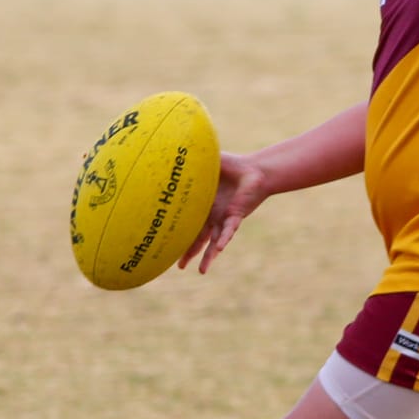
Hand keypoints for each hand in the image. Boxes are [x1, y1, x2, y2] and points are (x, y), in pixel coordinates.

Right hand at [178, 150, 269, 274]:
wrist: (255, 169)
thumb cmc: (231, 165)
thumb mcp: (204, 163)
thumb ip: (187, 160)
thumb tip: (166, 147)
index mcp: (201, 206)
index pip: (186, 224)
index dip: (176, 234)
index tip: (163, 245)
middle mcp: (211, 216)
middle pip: (197, 239)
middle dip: (188, 253)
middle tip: (178, 266)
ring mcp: (223, 218)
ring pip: (213, 241)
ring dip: (208, 256)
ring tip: (201, 271)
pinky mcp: (236, 216)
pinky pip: (228, 230)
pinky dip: (223, 239)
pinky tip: (218, 250)